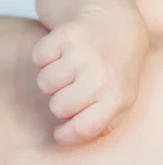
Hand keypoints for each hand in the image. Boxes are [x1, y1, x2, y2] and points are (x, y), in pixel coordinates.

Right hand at [32, 4, 147, 145]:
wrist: (118, 28)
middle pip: (58, 107)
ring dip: (53, 80)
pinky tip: (65, 53)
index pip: (84, 129)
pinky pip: (39, 58)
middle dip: (61, 103)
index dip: (66, 136)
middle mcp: (101, 77)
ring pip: (45, 83)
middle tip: (74, 91)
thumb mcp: (122, 101)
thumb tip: (68, 137)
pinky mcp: (67, 35)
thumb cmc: (116, 72)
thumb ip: (102, 125)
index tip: (60, 133)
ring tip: (71, 71)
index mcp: (117, 98)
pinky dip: (46, 57)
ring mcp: (84, 55)